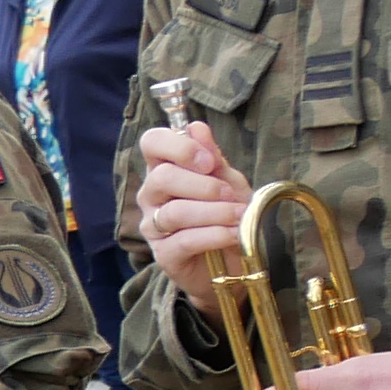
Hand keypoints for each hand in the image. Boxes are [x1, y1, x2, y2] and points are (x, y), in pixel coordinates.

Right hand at [135, 116, 249, 287]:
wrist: (233, 261)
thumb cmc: (226, 214)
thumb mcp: (228, 180)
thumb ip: (212, 156)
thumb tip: (197, 127)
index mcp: (164, 168)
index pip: (152, 143)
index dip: (178, 146)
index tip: (208, 161)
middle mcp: (151, 195)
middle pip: (162, 177)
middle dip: (203, 184)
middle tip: (229, 193)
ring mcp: (153, 226)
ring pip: (175, 211)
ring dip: (215, 211)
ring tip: (239, 215)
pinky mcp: (164, 254)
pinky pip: (185, 240)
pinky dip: (215, 234)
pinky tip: (233, 234)